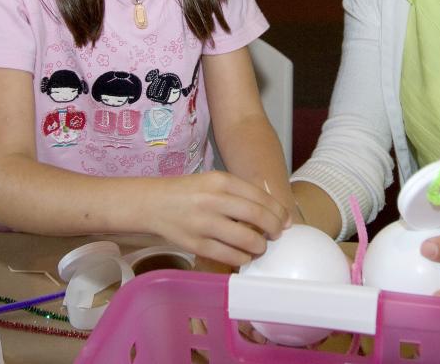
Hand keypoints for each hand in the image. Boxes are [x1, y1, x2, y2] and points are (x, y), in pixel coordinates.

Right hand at [148, 170, 290, 266]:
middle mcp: (214, 200)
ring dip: (260, 246)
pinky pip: (230, 255)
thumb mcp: (214, 182)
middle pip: (258, 217)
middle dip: (275, 229)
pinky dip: (243, 258)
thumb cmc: (189, 192)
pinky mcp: (196, 244)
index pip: (261, 197)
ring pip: (247, 239)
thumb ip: (240, 193)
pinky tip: (244, 256)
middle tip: (277, 234)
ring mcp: (204, 223)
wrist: (153, 203)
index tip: (286, 220)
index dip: (279, 211)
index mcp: (221, 181)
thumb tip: (273, 212)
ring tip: (260, 247)